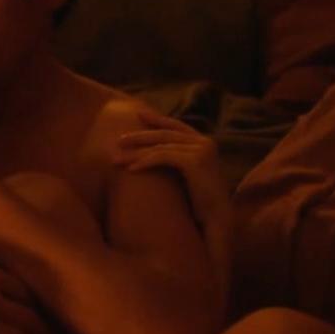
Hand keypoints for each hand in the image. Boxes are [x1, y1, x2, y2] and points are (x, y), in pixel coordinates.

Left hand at [114, 110, 230, 230]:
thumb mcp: (189, 175)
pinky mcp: (194, 161)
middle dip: (140, 136)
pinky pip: (163, 156)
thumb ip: (177, 160)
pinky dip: (145, 162)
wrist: (218, 218)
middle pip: (165, 134)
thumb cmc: (201, 203)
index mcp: (205, 143)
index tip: (138, 114)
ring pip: (161, 146)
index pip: (176, 126)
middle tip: (119, 140)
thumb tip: (153, 153)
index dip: (157, 120)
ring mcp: (201, 149)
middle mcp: (204, 142)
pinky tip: (131, 169)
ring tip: (117, 159)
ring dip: (136, 153)